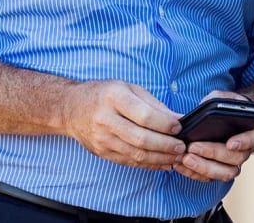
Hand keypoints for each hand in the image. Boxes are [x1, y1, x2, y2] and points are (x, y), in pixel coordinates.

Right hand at [60, 80, 184, 169]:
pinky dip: (148, 164)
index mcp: (114, 98)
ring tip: (176, 157)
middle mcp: (105, 119)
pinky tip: (162, 163)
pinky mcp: (102, 152)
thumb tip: (177, 118)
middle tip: (182, 147)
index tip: (179, 126)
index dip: (164, 124)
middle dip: (165, 145)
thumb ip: (153, 104)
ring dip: (159, 159)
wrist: (72, 108)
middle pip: (141, 138)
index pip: (144, 115)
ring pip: (135, 154)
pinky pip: (128, 162)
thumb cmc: (105, 94)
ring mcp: (102, 139)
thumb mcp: (129, 88)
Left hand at [173, 91, 253, 182]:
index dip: (244, 142)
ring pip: (225, 173)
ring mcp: (234, 163)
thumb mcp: (224, 97)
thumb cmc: (226, 106)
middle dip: (213, 154)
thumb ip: (219, 99)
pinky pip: (210, 178)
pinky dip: (194, 173)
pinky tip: (180, 164)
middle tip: (193, 147)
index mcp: (253, 130)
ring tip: (185, 158)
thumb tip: (204, 107)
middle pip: (236, 159)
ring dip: (204, 168)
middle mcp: (246, 150)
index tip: (230, 144)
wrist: (227, 118)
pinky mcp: (220, 170)